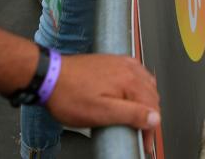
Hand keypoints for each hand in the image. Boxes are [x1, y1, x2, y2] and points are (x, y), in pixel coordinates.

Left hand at [46, 54, 160, 155]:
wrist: (49, 76)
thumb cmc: (70, 95)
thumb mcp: (101, 112)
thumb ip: (131, 114)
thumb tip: (154, 118)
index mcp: (130, 81)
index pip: (152, 107)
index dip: (151, 129)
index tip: (145, 144)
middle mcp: (129, 69)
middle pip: (152, 94)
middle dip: (150, 115)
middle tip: (142, 133)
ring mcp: (121, 63)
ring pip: (146, 83)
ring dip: (147, 100)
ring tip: (139, 116)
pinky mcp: (112, 61)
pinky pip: (136, 72)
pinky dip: (139, 85)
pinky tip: (132, 93)